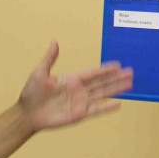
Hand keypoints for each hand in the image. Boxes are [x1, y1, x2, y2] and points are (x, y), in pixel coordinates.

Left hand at [17, 41, 133, 134]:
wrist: (27, 114)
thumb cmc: (31, 93)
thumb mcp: (40, 73)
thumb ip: (50, 59)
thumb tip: (55, 41)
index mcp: (72, 79)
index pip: (93, 73)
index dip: (105, 69)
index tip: (118, 65)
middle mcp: (79, 90)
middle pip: (102, 83)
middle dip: (117, 78)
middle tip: (131, 72)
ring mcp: (80, 103)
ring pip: (103, 95)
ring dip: (116, 90)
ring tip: (130, 84)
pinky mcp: (78, 115)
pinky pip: (96, 111)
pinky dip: (107, 108)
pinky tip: (118, 104)